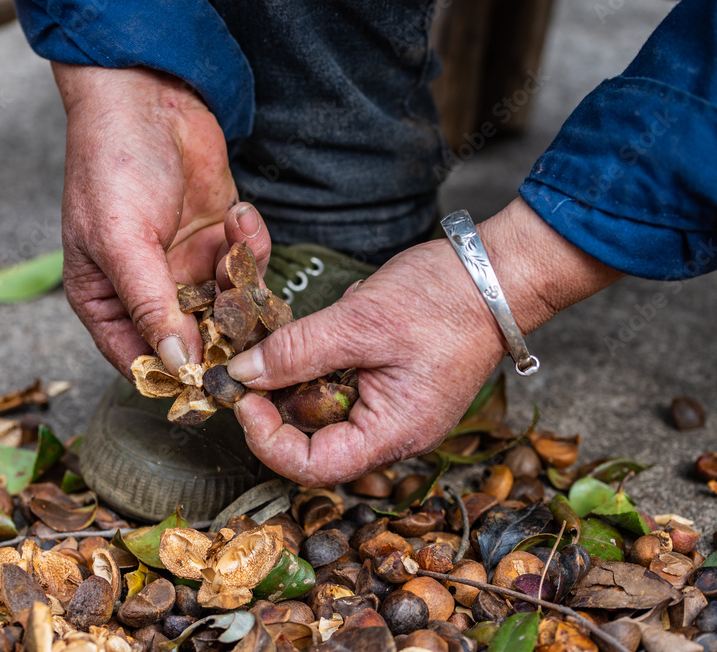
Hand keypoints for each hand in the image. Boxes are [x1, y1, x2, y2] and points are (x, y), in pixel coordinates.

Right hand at [53, 64, 270, 375]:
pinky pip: (247, 267)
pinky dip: (252, 249)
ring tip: (236, 250)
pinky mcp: (219, 241)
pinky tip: (241, 216)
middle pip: (192, 342)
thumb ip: (149, 303)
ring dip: (242, 287)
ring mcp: (186, 268)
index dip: (174, 377)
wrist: (146, 97)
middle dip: (222, 336)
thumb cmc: (112, 165)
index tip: (211, 385)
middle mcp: (148, 292)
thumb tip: (177, 363)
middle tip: (247, 328)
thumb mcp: (121, 240)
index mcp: (107, 301)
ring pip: (228, 308)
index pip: (140, 361)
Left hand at [226, 198, 623, 486]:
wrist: (498, 274)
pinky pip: (336, 386)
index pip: (310, 467)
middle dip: (273, 401)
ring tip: (283, 337)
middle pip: (309, 441)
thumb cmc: (446, 299)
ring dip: (292, 377)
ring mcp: (388, 410)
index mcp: (391, 434)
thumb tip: (242, 374)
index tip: (242, 395)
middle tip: (249, 360)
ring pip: (318, 410)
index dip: (266, 438)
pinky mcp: (385, 386)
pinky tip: (318, 330)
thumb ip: (298, 351)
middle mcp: (388, 433)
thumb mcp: (361, 320)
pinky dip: (316, 361)